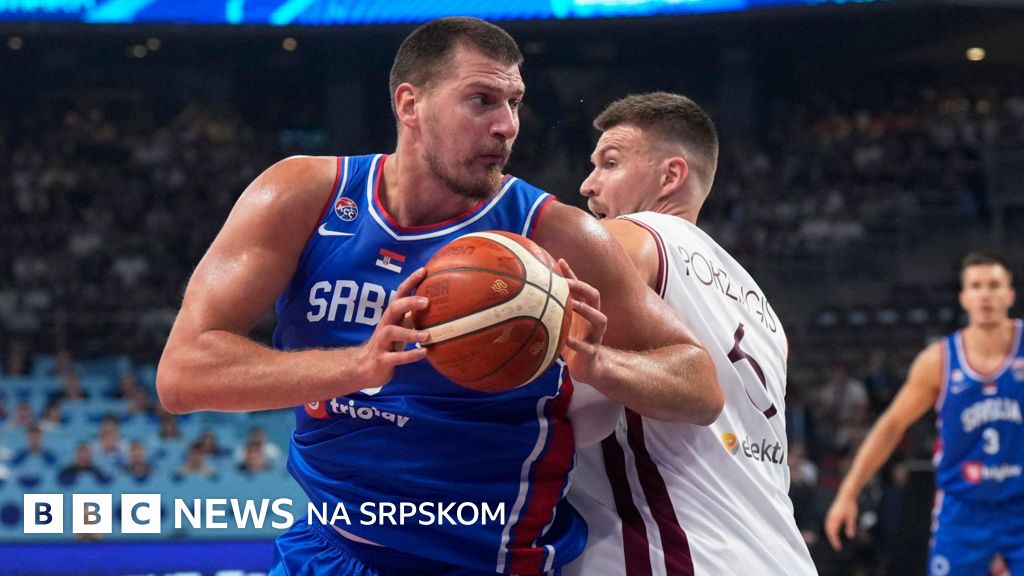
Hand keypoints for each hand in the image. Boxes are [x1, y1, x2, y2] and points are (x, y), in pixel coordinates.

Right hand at [355, 268, 430, 389]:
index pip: (400, 294)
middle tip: (427, 302)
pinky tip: (424, 353)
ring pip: (392, 332)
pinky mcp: (382, 360)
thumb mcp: (401, 328)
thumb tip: (444, 308)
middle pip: (394, 308)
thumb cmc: (389, 344)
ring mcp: (382, 342)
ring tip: (428, 335)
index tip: (424, 270)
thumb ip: (415, 318)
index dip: (410, 281)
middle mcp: (385, 325)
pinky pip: (396, 357)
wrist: (364, 367)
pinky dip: (410, 355)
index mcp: (392, 316)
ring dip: (410, 333)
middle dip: (409, 302)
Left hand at [557, 259, 607, 383]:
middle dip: (582, 287)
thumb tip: (534, 292)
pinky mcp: (591, 353)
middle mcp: (593, 320)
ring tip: (573, 305)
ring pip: (600, 319)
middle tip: (566, 283)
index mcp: (586, 310)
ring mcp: (595, 336)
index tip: (559, 262)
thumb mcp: (564, 322)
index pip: (581, 287)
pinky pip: (587, 347)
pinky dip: (576, 342)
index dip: (572, 273)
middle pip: (595, 296)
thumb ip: (555, 309)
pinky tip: (565, 339)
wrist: (586, 368)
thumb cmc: (573, 340)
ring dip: (587, 310)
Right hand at [824, 494, 857, 550]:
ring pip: (827, 527)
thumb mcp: (852, 517)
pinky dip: (830, 530)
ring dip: (830, 535)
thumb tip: (850, 537)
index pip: (833, 533)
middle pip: (828, 531)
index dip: (835, 541)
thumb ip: (850, 526)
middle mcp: (831, 517)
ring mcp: (830, 515)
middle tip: (837, 546)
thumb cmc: (850, 506)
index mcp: (835, 519)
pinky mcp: (831, 513)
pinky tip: (833, 532)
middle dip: (832, 539)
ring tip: (835, 541)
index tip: (838, 547)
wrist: (846, 495)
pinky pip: (828, 524)